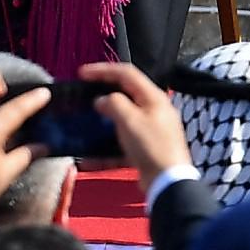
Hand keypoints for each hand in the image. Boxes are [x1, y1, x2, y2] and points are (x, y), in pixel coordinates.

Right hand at [79, 61, 188, 181]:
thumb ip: (114, 104)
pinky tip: (87, 160)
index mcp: (153, 97)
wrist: (168, 179)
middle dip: (102, 94)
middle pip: (125, 95)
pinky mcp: (145, 148)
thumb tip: (102, 99)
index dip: (103, 70)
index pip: (127, 74)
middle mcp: (154, 110)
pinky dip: (104, 150)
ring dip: (101, 123)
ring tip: (82, 123)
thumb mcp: (130, 120)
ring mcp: (150, 129)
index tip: (81, 73)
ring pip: (121, 120)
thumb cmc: (151, 145)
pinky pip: (121, 144)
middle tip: (82, 96)